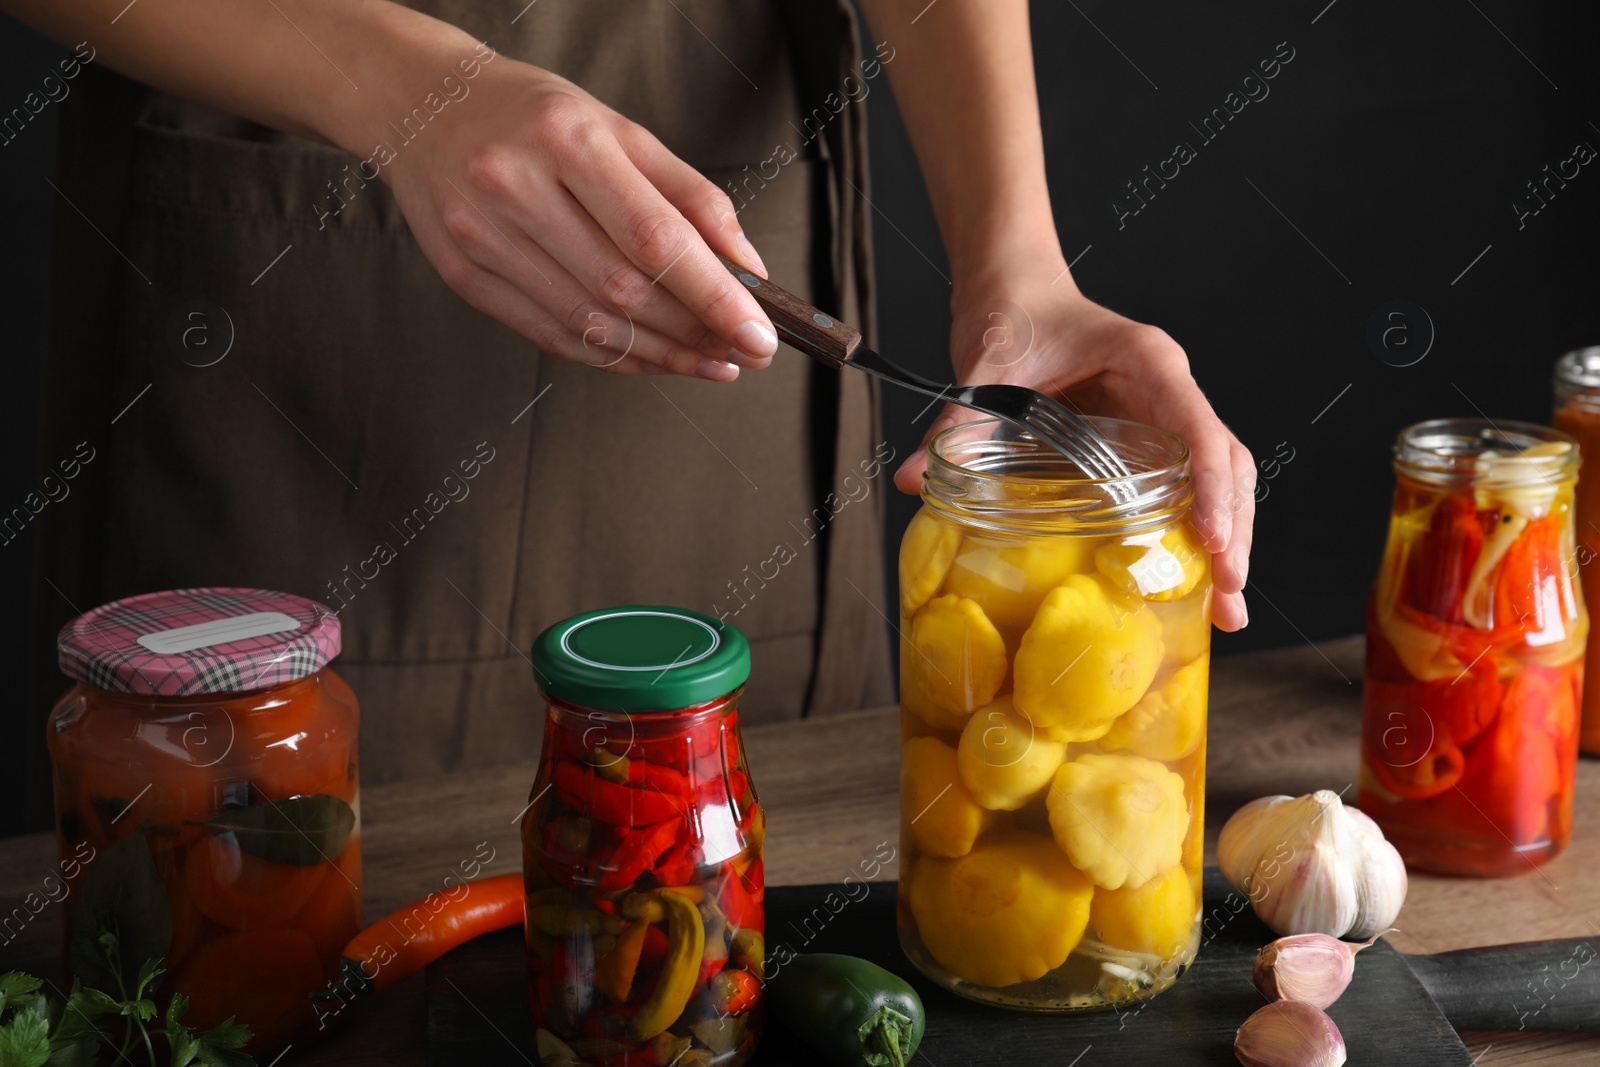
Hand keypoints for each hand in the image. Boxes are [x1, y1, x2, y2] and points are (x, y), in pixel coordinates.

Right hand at [375, 50, 778, 379]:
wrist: (421, 105)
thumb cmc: (529, 114)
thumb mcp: (618, 128)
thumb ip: (689, 195)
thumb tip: (747, 266)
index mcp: (566, 139)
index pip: (656, 238)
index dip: (715, 296)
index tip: (759, 332)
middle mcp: (516, 187)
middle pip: (625, 289)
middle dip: (696, 332)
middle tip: (743, 352)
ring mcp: (482, 237)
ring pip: (590, 323)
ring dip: (661, 355)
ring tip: (708, 362)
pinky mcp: (465, 276)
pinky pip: (552, 335)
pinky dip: (611, 356)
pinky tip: (651, 359)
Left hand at [894, 267, 1254, 631]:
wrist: (1012, 289)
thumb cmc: (1011, 315)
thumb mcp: (983, 366)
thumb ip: (955, 422)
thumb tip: (912, 481)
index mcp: (1148, 362)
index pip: (1200, 430)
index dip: (1211, 488)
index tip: (1210, 542)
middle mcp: (1168, 388)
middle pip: (1225, 464)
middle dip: (1231, 530)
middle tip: (1228, 596)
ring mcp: (1163, 412)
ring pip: (1217, 478)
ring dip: (1225, 537)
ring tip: (1225, 608)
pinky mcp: (1144, 436)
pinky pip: (1185, 483)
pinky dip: (1193, 529)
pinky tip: (1190, 581)